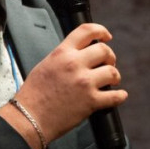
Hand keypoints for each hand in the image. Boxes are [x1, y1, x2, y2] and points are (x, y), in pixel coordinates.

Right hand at [0, 23, 126, 148]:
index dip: (101, 31)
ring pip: (113, 72)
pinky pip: (115, 96)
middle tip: (108, 63)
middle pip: (104, 50)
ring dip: (115, 76)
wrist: (29, 117)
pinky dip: (120, 96)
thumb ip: (64, 56)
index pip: (86, 31)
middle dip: (110, 57)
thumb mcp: (46, 64)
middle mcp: (74, 64)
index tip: (106, 36)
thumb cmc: (34, 94)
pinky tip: (119, 95)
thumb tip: (80, 54)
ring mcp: (84, 83)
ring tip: (111, 81)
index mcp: (62, 53)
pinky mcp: (91, 101)